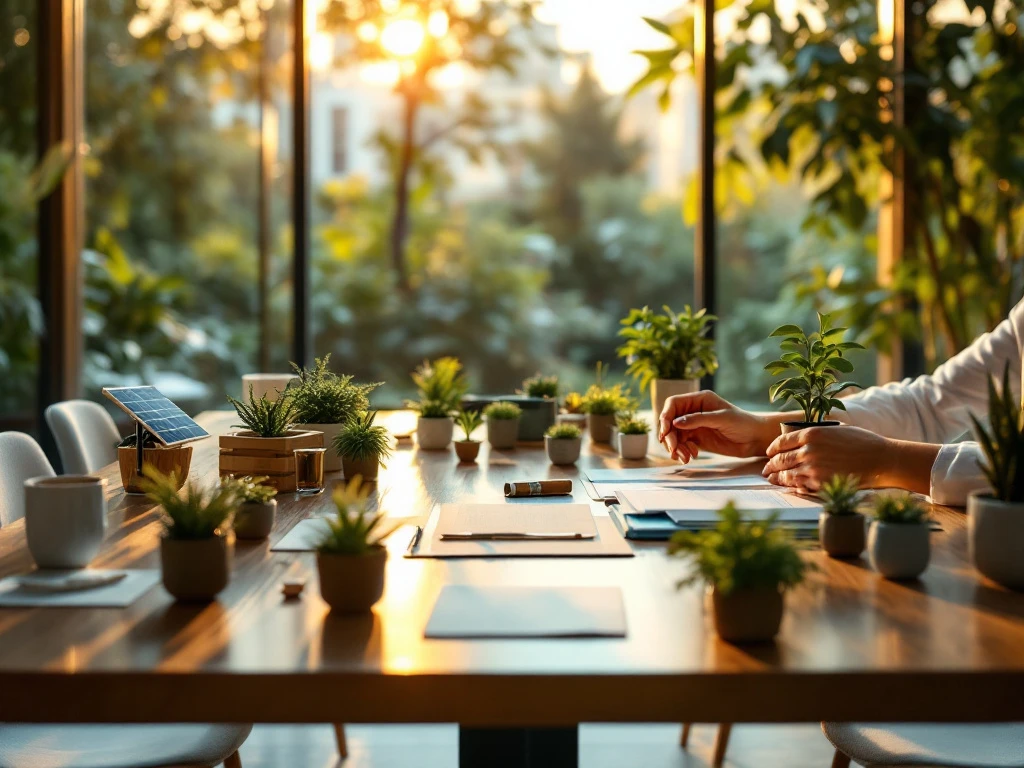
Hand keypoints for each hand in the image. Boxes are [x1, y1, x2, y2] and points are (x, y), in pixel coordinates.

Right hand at [658, 391, 776, 462]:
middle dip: (669, 436)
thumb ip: (698, 420)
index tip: (665, 431)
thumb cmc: (742, 423)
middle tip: (674, 449)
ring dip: (675, 447)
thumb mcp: (721, 419)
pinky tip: (690, 457)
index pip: (673, 404)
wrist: (755, 439)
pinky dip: (681, 452)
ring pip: (674, 435)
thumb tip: (674, 423)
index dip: (665, 416)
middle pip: (670, 422)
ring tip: (685, 457)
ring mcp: (694, 426)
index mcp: (698, 400)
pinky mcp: (696, 439)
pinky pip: (681, 445)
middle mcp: (693, 412)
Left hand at [762, 425, 892, 492]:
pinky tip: (789, 486)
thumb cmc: (862, 443)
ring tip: (772, 479)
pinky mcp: (820, 483)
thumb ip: (816, 435)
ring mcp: (813, 468)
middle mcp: (808, 449)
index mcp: (811, 433)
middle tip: (766, 470)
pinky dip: (792, 486)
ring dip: (777, 478)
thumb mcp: (835, 430)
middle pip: (781, 459)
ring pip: (787, 474)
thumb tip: (801, 440)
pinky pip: (799, 485)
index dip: (773, 449)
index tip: (769, 453)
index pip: (782, 442)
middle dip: (771, 465)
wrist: (881, 460)